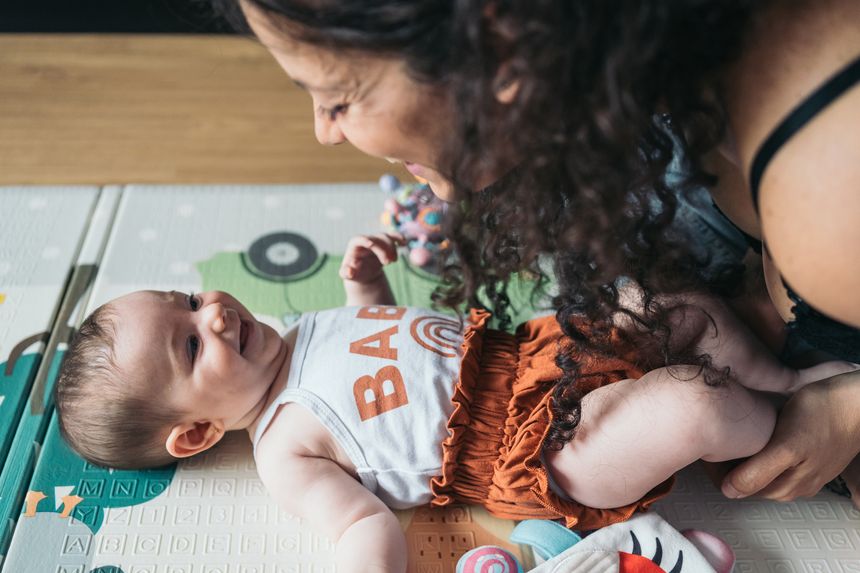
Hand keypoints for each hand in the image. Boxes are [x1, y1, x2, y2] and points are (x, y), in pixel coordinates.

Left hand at [339, 233, 403, 283]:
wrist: (362, 273)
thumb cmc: (353, 273)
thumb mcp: (346, 274)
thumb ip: (346, 273)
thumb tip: (350, 272)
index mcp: (354, 246)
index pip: (359, 239)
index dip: (365, 240)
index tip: (371, 244)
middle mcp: (366, 240)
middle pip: (376, 239)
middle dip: (383, 250)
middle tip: (388, 263)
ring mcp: (376, 240)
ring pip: (385, 237)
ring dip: (392, 247)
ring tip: (394, 261)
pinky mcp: (384, 243)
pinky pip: (392, 237)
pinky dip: (398, 238)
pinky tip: (404, 243)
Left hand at [722, 369, 859, 504]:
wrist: (856, 401)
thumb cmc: (822, 415)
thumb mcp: (786, 444)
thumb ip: (759, 471)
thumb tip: (729, 491)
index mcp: (784, 486)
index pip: (736, 489)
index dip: (715, 471)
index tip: (703, 448)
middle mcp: (792, 486)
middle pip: (745, 482)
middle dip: (724, 465)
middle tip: (709, 439)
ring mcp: (801, 473)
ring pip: (758, 472)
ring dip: (739, 458)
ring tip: (727, 435)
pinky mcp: (806, 459)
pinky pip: (773, 461)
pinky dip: (756, 451)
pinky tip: (753, 435)